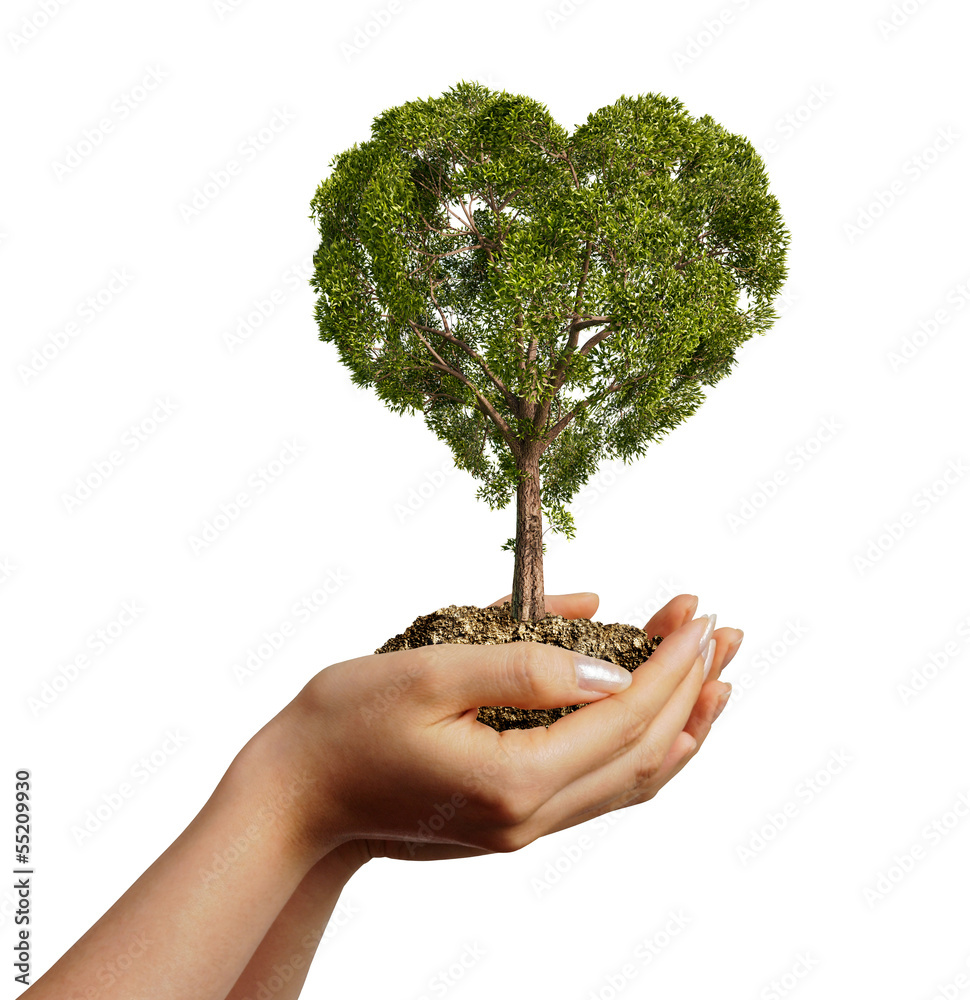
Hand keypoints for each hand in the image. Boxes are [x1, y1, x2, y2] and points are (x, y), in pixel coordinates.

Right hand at [276, 591, 739, 868]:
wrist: (298, 796)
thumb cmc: (347, 722)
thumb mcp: (428, 672)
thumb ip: (522, 666)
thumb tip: (608, 667)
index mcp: (514, 780)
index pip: (625, 720)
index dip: (671, 665)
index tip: (700, 617)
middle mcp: (531, 817)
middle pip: (645, 754)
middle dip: (692, 687)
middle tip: (726, 631)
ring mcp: (525, 828)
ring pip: (634, 781)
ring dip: (683, 724)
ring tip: (717, 676)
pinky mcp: (513, 821)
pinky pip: (603, 791)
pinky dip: (646, 752)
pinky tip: (662, 724)